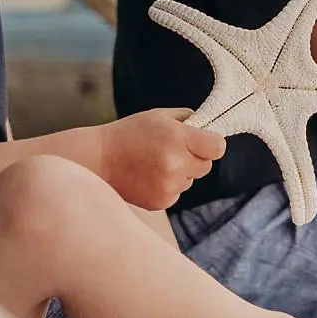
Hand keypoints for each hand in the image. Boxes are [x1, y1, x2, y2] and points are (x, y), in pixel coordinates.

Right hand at [99, 109, 226, 209]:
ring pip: (191, 180)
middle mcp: (176, 164)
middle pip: (206, 166)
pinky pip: (177, 192)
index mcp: (177, 138)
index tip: (203, 142)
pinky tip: (149, 176)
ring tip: (155, 163)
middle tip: (173, 150)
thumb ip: (188, 118)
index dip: (212, 144)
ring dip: (181, 172)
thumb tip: (210, 126)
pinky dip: (169, 186)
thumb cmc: (129, 133)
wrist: (99, 159)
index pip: (218, 147)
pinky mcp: (161, 202)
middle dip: (196, 158)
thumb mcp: (159, 115)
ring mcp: (168, 185)